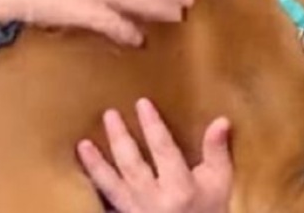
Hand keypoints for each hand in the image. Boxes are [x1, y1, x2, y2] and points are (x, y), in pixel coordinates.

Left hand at [78, 99, 232, 212]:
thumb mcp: (220, 184)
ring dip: (96, 164)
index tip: (142, 103)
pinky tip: (82, 174)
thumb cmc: (210, 210)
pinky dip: (95, 188)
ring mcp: (137, 212)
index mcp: (181, 188)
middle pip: (132, 165)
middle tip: (110, 114)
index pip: (164, 150)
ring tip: (83, 145)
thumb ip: (217, 152)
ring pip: (112, 186)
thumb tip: (221, 121)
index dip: (153, 126)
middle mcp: (155, 200)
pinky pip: (107, 203)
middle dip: (120, 138)